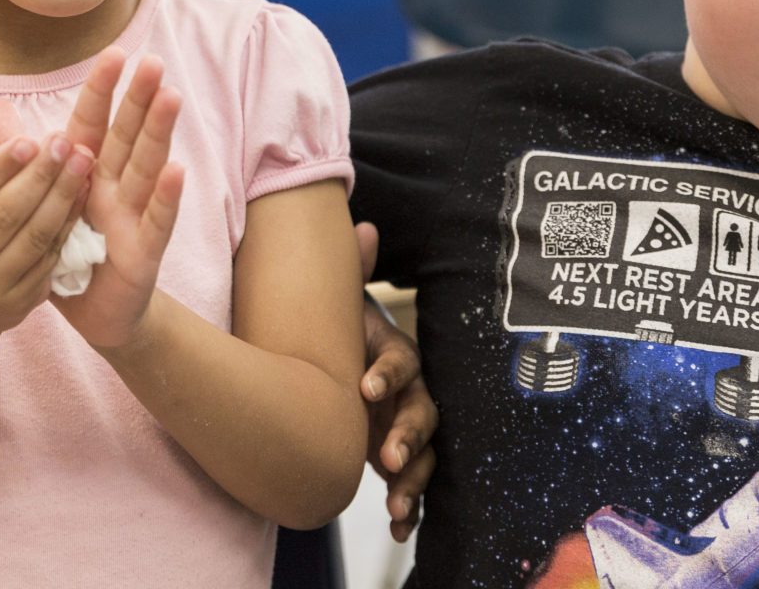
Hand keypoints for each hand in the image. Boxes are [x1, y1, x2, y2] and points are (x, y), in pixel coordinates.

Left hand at [0, 52, 184, 350]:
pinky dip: (166, 196)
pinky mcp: (145, 249)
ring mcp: (132, 215)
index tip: (113, 52)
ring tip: (171, 97)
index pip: (93, 124)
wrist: (94, 310)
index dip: (102, 91)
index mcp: (86, 171)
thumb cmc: (69, 247)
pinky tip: (176, 169)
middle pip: (126, 136)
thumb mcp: (39, 197)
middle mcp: (113, 186)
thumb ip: (18, 153)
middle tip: (153, 61)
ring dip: (158, 133)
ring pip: (146, 167)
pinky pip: (156, 220)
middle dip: (138, 100)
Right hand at [0, 135, 92, 341]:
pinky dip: (68, 223)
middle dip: (38, 174)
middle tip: (63, 142)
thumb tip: (7, 153)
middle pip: (2, 215)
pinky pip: (47, 258)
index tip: (29, 139)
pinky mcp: (14, 306)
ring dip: (61, 195)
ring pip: (31, 237)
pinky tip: (81, 194)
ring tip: (81, 161)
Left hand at [356, 222, 435, 540]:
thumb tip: (364, 226)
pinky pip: (411, 488)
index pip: (401, 361)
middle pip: (423, 415)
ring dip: (412, 483)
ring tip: (394, 506)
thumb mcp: (342, 305)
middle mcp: (409, 393)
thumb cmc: (342, 334)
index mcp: (395, 354)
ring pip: (424, 458)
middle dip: (408, 437)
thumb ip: (353, 270)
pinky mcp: (398, 459)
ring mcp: (406, 429)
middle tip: (388, 457)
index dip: (386, 373)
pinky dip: (408, 510)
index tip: (364, 386)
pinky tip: (399, 532)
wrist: (335, 365)